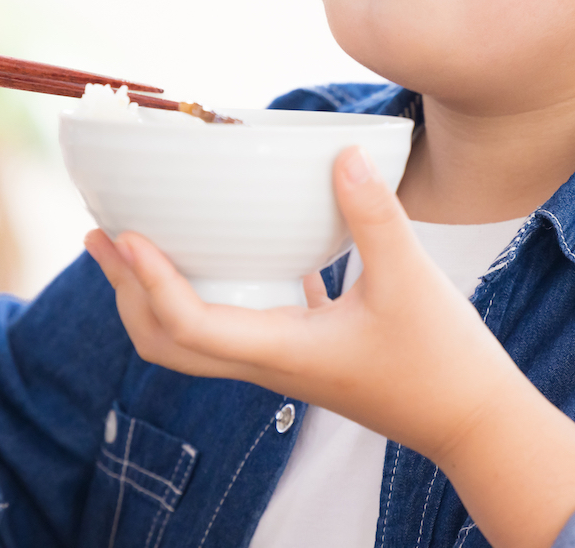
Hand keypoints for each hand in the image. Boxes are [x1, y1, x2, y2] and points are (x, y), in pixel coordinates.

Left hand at [87, 147, 574, 547]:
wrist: (471, 419)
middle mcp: (269, 362)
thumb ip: (375, 216)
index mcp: (281, 351)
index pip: (189, 324)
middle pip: (167, 342)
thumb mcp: (412, 279)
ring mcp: (284, 360)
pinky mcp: (306, 350)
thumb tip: (345, 155)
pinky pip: (240, 322)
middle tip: (102, 235)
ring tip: (137, 243)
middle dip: (126, 292)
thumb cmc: (443, 361)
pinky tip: (229, 246)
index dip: (149, 280)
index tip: (127, 232)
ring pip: (195, 338)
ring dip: (156, 295)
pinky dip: (212, 289)